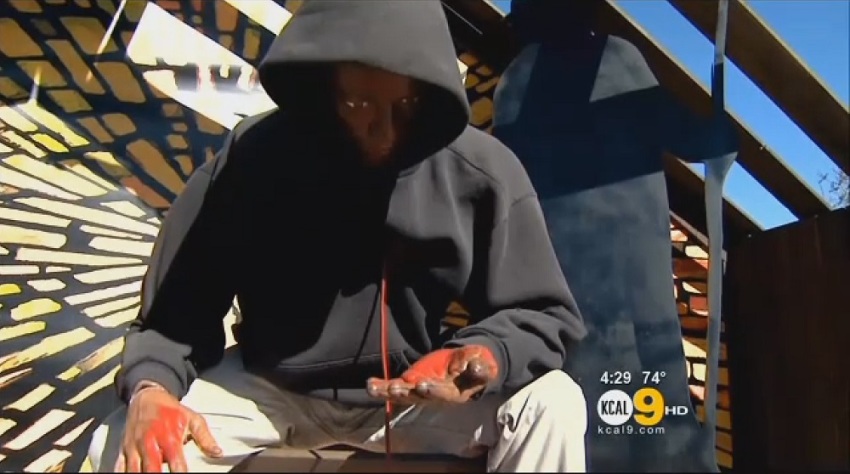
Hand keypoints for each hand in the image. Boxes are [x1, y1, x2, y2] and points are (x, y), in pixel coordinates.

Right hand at [115, 387, 221, 471]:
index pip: (176, 460)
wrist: (147, 397)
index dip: (180, 472)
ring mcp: (135, 446)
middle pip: (152, 468)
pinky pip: (120, 466)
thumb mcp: (192, 419)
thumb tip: (218, 452)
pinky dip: (123, 472)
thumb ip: (205, 438)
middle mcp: (150, 442)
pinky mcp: (124, 448)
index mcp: (169, 435)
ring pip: (134, 469)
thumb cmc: (171, 410)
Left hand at [367, 345, 497, 403]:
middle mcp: (435, 396)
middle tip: (394, 388)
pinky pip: (395, 387)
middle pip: (418, 397)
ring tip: (375, 388)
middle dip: (405, 393)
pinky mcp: (412, 384)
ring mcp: (421, 392)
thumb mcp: (483, 365)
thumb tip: (474, 367)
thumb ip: (480, 368)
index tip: (423, 385)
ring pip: (403, 394)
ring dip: (389, 392)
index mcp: (454, 393)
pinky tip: (371, 384)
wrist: (468, 369)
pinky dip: (382, 387)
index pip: (443, 394)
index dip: (433, 391)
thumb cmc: (476, 367)